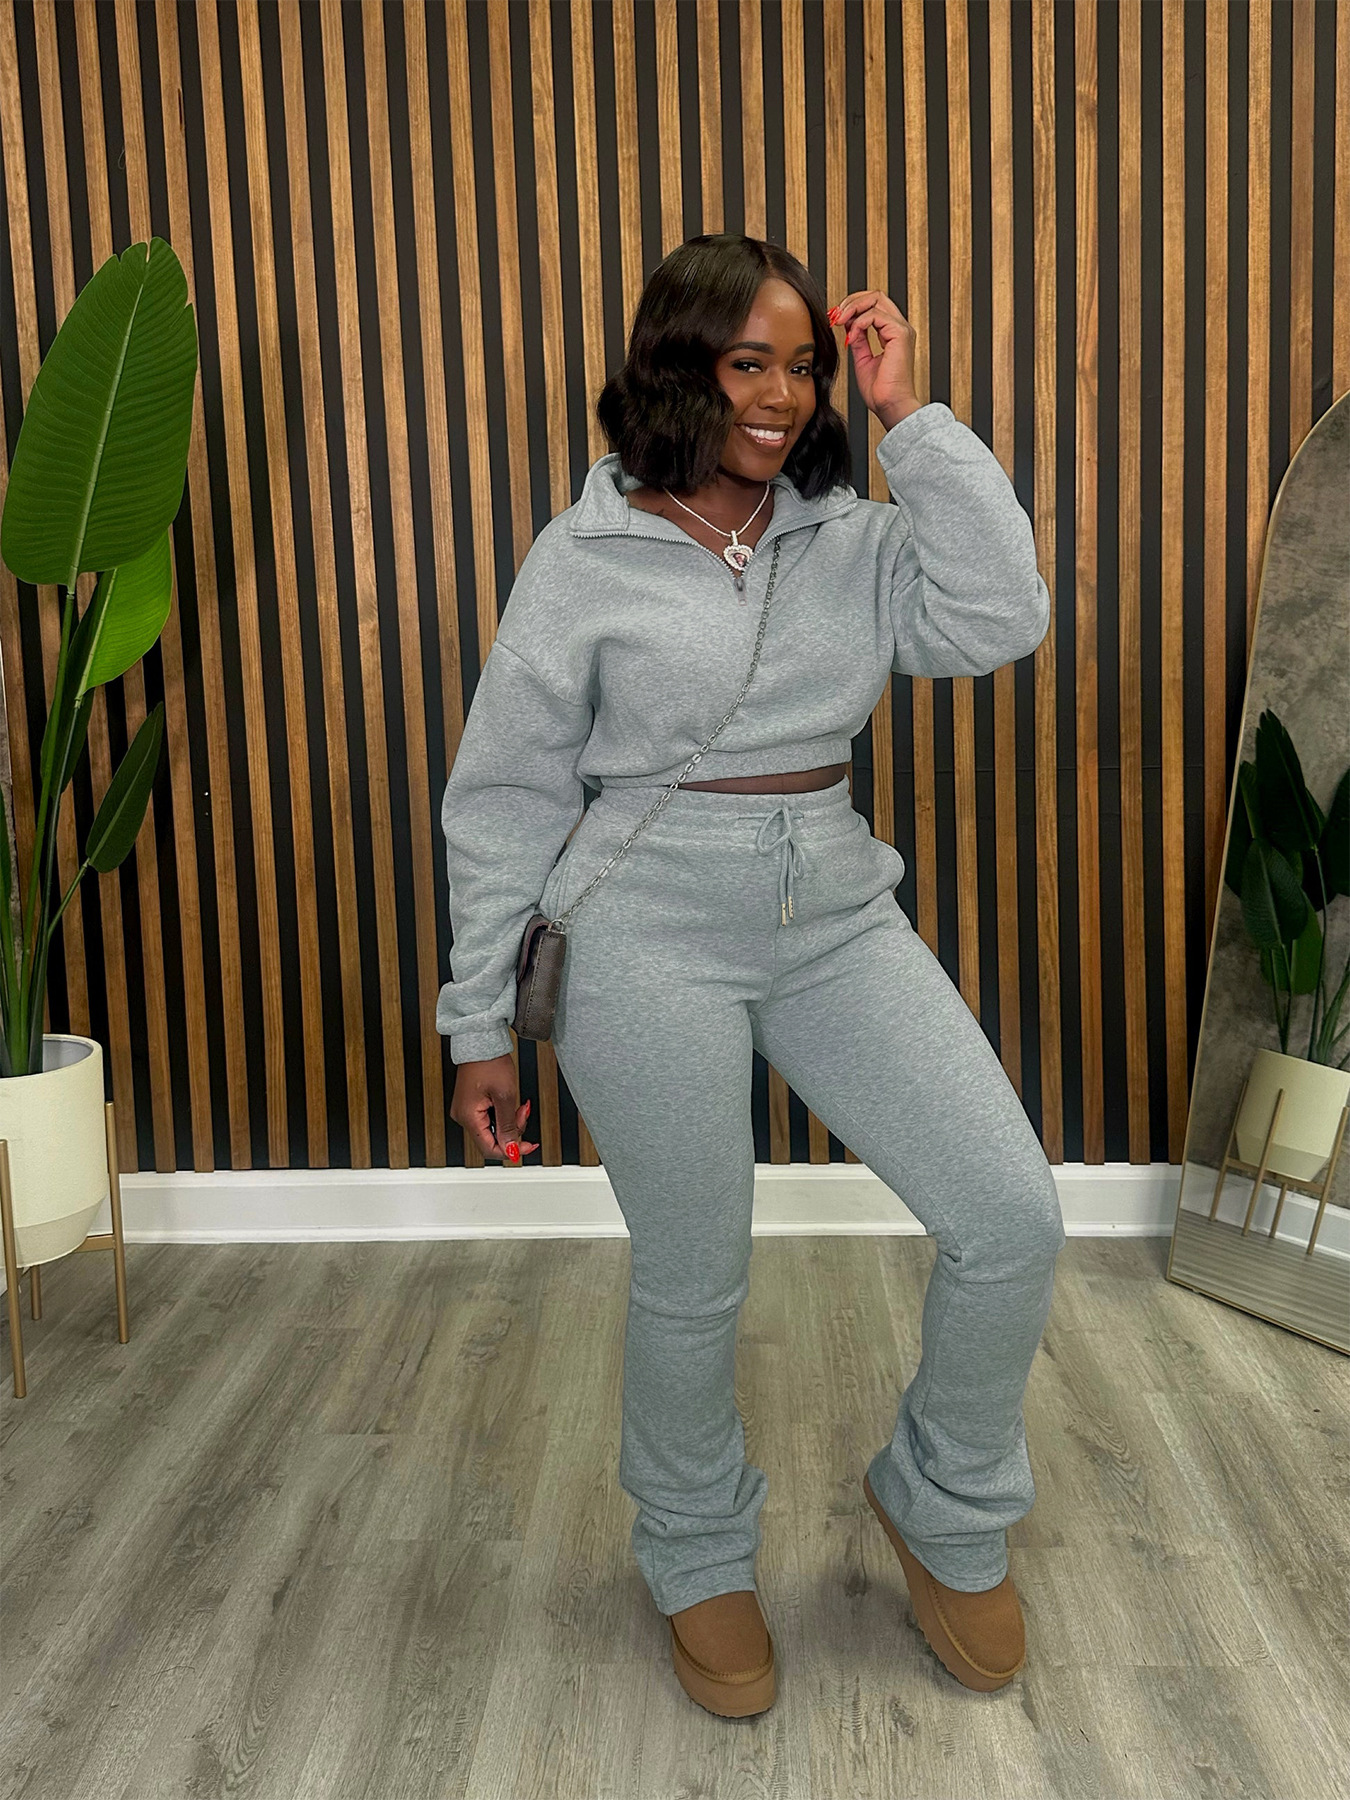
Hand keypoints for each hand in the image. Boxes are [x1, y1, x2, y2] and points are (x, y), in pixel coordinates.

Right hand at [451, 1054, 538, 1162]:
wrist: (481, 1042)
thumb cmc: (489, 1062)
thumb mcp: (506, 1096)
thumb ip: (509, 1126)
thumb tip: (511, 1150)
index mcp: (468, 1117)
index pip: (489, 1149)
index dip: (511, 1150)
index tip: (527, 1146)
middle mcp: (463, 1116)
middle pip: (492, 1139)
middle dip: (513, 1131)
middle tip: (524, 1113)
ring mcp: (466, 1110)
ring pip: (493, 1129)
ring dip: (510, 1121)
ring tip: (519, 1105)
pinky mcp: (471, 1104)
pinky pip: (489, 1118)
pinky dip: (503, 1114)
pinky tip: (510, 1104)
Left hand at [829, 291, 922, 429]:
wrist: (890, 405)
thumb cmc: (880, 391)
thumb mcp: (862, 359)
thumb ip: (858, 339)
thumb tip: (849, 325)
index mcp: (892, 333)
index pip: (874, 305)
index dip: (853, 307)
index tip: (836, 318)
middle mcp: (899, 328)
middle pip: (876, 296)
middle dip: (851, 301)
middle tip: (835, 315)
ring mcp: (901, 329)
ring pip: (876, 299)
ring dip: (852, 308)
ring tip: (839, 321)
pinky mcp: (900, 334)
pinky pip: (875, 315)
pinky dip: (859, 322)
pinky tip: (851, 336)